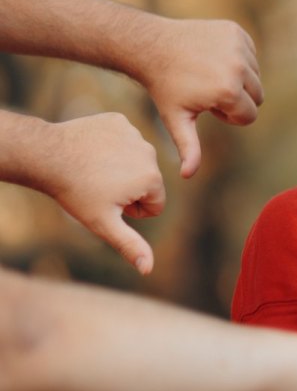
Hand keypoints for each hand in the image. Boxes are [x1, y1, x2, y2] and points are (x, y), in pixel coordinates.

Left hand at [42, 113, 164, 273]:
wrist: (47, 156)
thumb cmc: (76, 193)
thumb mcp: (103, 223)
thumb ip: (130, 245)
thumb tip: (149, 269)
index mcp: (152, 178)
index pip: (155, 204)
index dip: (132, 210)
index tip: (109, 202)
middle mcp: (150, 153)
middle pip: (148, 181)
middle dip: (129, 188)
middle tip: (99, 187)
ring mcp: (135, 134)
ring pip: (136, 160)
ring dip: (121, 167)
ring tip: (94, 170)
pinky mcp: (119, 121)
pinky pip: (123, 140)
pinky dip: (110, 146)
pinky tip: (92, 151)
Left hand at [132, 18, 263, 178]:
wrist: (152, 46)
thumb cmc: (165, 87)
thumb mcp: (177, 120)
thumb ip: (189, 148)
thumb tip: (188, 176)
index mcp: (227, 91)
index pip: (249, 116)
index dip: (229, 116)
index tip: (207, 107)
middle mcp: (238, 67)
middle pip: (257, 96)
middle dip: (237, 98)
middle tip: (208, 91)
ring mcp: (238, 46)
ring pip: (255, 75)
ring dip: (238, 79)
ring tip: (209, 75)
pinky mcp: (236, 31)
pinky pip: (250, 54)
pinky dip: (237, 59)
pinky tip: (212, 58)